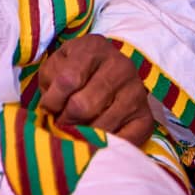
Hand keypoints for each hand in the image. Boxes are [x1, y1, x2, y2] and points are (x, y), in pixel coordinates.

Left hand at [38, 34, 153, 146]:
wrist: (112, 70)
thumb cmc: (77, 68)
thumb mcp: (59, 63)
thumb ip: (51, 80)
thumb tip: (50, 109)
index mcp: (95, 48)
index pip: (68, 80)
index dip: (53, 100)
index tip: (47, 108)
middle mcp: (120, 67)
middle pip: (84, 106)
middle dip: (66, 120)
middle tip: (60, 124)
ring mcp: (137, 92)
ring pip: (102, 126)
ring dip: (83, 135)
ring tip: (75, 132)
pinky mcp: (147, 117)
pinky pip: (124, 141)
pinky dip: (106, 146)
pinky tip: (95, 141)